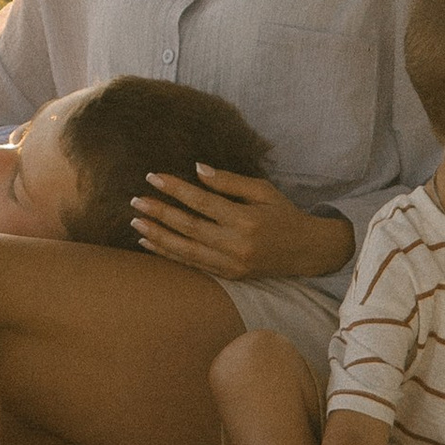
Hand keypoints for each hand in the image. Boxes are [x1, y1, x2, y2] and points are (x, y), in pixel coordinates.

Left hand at [129, 167, 353, 287]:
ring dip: (158, 237)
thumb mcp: (263, 190)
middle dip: (160, 214)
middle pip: (190, 228)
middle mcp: (237, 245)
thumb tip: (198, 169)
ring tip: (136, 223)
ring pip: (187, 251)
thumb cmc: (284, 214)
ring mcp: (232, 264)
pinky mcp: (229, 276)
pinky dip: (170, 254)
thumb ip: (230, 181)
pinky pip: (194, 264)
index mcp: (246, 220)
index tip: (153, 177)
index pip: (203, 202)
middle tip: (136, 201)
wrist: (307, 251)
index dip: (176, 189)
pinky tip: (151, 243)